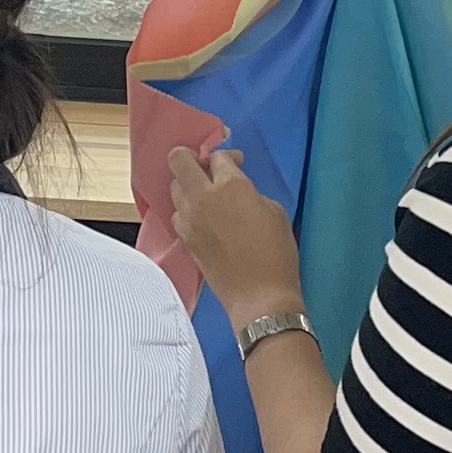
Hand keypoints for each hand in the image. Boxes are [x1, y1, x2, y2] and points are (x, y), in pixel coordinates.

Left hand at [165, 144, 304, 325]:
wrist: (259, 295)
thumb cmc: (276, 252)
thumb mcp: (275, 211)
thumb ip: (251, 193)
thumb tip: (237, 192)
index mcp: (231, 186)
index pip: (217, 156)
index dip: (228, 156)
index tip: (237, 163)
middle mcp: (202, 197)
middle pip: (179, 160)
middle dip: (192, 157)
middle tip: (209, 169)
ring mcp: (188, 219)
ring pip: (174, 187)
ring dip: (188, 184)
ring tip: (206, 194)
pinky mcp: (184, 238)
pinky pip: (177, 213)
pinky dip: (187, 209)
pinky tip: (203, 217)